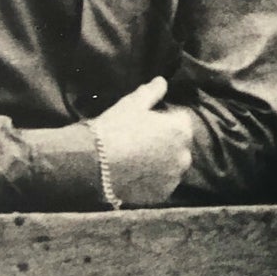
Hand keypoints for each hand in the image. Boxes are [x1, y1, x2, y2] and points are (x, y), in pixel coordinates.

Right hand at [90, 77, 192, 206]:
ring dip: (162, 162)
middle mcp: (184, 154)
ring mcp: (174, 176)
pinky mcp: (162, 194)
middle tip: (140, 142)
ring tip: (137, 160)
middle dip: (166, 142)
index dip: (163, 120)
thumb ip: (151, 92)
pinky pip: (163, 184)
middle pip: (179, 144)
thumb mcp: (132, 104)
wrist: (92, 164)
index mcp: (181, 129)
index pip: (180, 120)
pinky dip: (154, 180)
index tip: (146, 123)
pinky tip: (136, 175)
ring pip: (173, 165)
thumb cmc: (114, 129)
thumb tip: (162, 81)